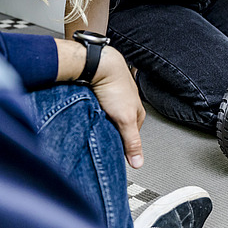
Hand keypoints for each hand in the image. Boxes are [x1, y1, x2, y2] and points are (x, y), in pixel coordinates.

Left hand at [89, 46, 146, 168]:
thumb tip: (139, 162)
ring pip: (107, 119)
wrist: (97, 65)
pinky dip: (92, 114)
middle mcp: (127, 105)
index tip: (112, 154)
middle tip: (100, 138)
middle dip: (110, 134)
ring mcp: (113, 99)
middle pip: (118, 128)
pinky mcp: (100, 95)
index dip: (122, 146)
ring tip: (93, 125)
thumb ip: (132, 142)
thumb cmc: (114, 86)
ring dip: (100, 123)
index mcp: (137, 113)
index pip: (131, 137)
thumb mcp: (125, 119)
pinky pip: (97, 111)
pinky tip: (87, 115)